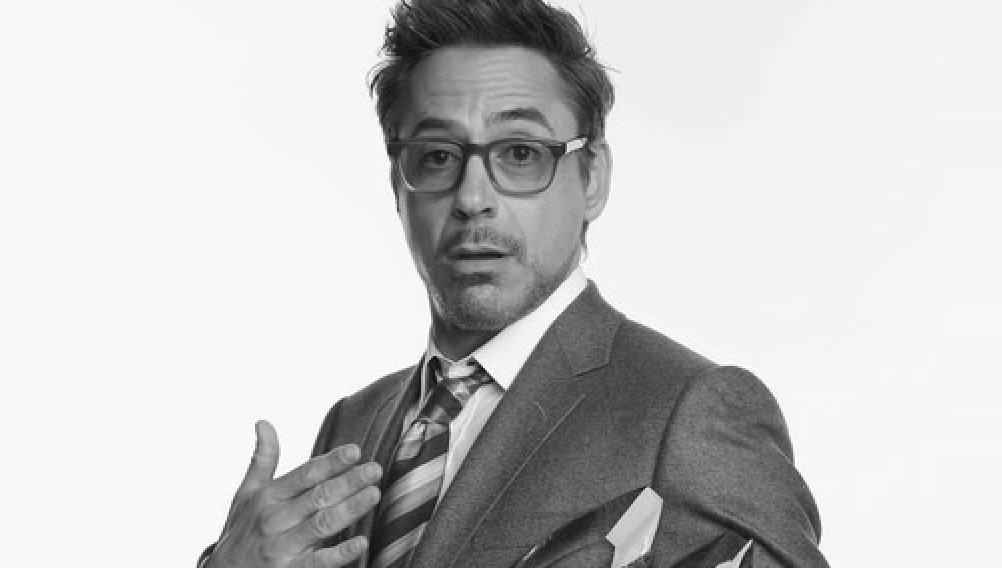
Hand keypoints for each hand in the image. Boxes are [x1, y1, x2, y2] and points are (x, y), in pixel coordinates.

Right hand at [207, 420, 382, 567]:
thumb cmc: (240, 531)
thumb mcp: (246, 494)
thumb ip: (262, 459)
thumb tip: (263, 423)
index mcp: (268, 497)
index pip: (304, 475)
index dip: (330, 462)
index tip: (355, 450)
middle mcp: (275, 520)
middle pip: (317, 497)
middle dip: (347, 482)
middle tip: (374, 470)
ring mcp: (283, 547)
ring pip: (321, 524)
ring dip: (349, 509)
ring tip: (373, 494)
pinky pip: (318, 563)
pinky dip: (340, 553)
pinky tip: (360, 542)